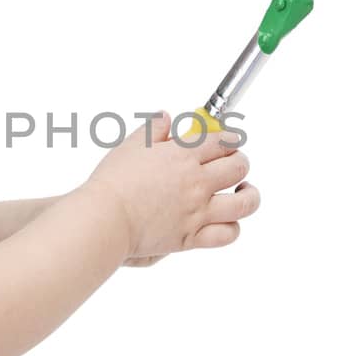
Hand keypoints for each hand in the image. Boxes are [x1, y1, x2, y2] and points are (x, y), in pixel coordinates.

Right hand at [84, 109, 259, 260]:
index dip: (231, 138)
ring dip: (250, 194)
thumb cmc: (113, 183)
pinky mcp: (192, 237)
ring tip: (245, 191)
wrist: (106, 218)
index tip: (230, 139)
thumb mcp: (131, 145)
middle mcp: (196, 182)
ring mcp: (198, 210)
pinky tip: (229, 220)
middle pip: (238, 166)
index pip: (222, 140)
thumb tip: (165, 118)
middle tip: (234, 162)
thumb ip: (153, 129)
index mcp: (183, 155)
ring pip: (244, 202)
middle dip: (240, 161)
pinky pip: (227, 234)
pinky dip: (233, 227)